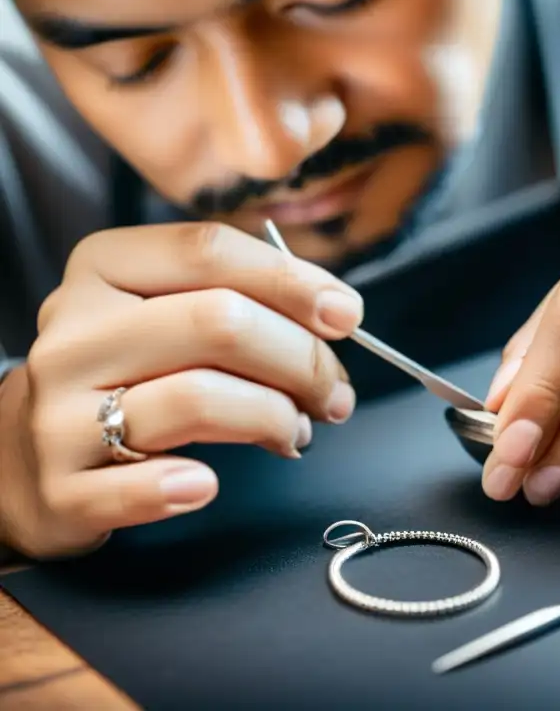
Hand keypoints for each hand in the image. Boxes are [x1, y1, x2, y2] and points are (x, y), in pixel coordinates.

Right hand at [0, 222, 361, 558]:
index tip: (347, 315)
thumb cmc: (125, 374)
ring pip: (199, 398)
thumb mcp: (164, 312)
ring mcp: (59, 411)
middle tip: (334, 394)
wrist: (24, 456)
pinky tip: (210, 483)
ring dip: (272, 420)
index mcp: (104, 269)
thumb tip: (336, 313)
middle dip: (302, 360)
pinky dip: (194, 485)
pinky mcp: (62, 488)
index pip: (209, 251)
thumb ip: (241, 297)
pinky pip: (146, 487)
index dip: (293, 280)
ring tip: (294, 433)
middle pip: (220, 323)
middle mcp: (75, 332)